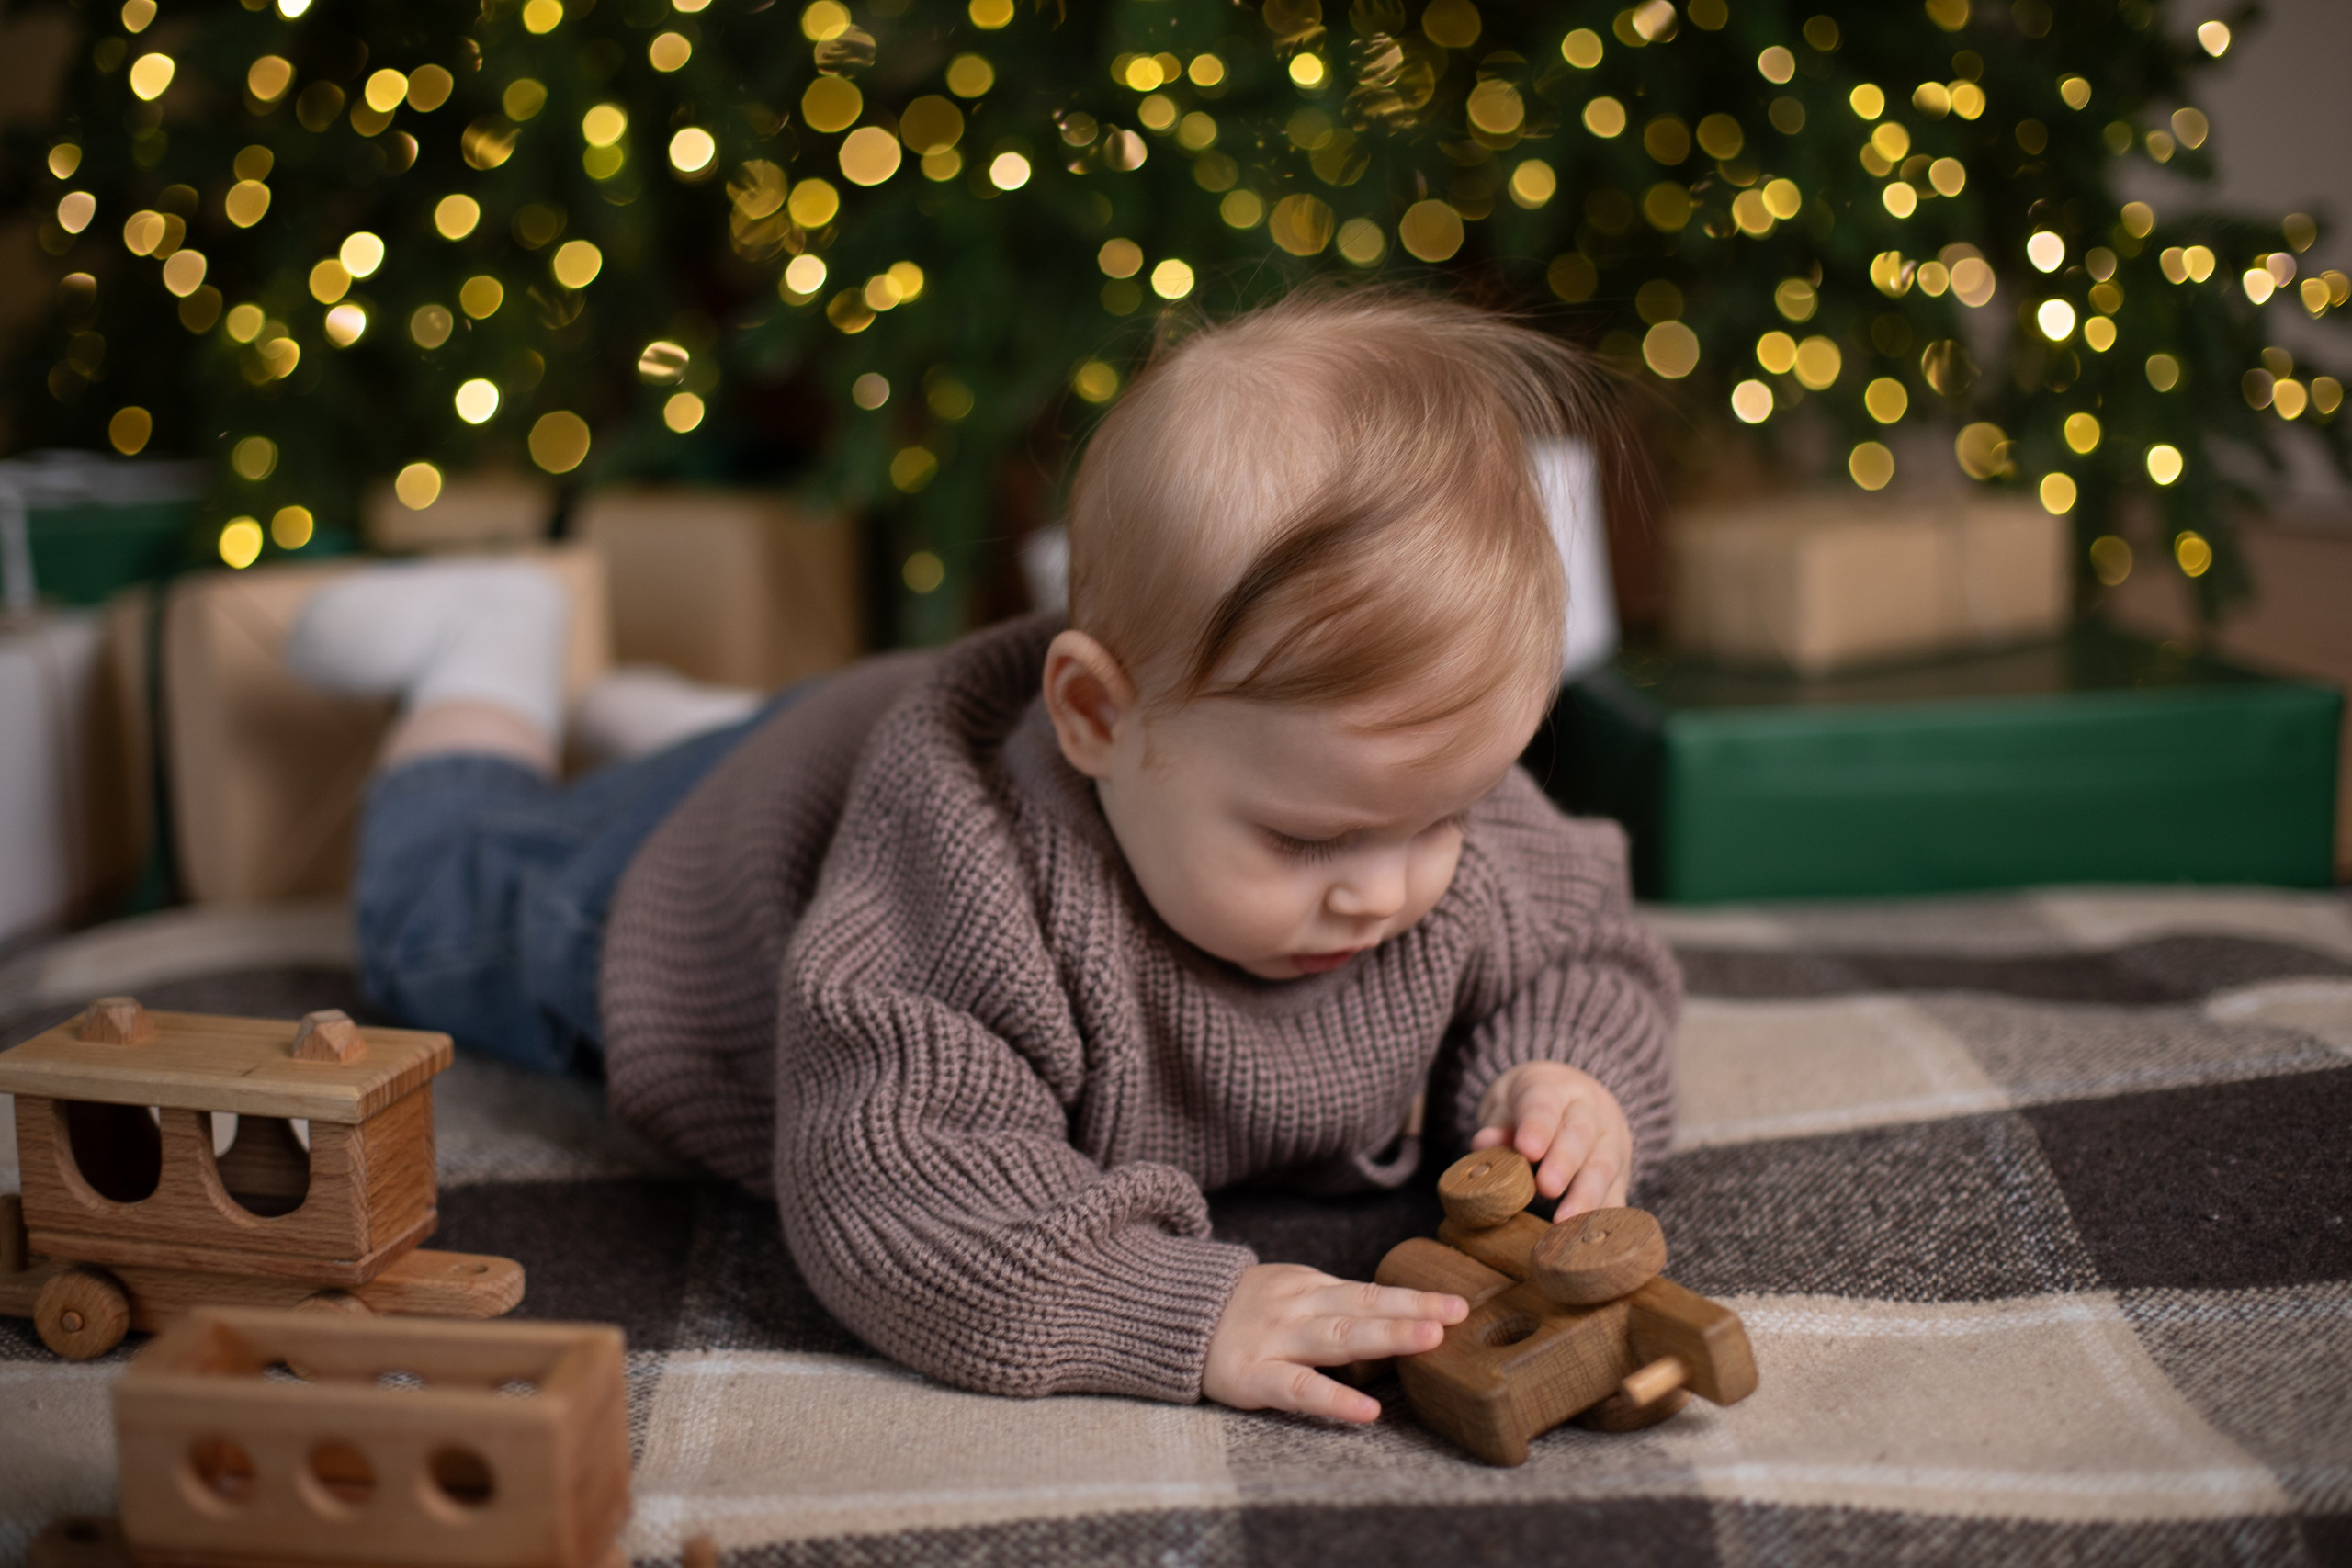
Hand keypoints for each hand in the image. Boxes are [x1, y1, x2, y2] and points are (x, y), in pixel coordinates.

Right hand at [1203, 1263, 1465, 1422]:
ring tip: (1428, 1341)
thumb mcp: (1288, 1294)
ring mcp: (1276, 1339)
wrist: (1171, 1318)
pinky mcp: (1253, 1375)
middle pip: (1361, 1307)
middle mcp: (1297, 1306)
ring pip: (1337, 1337)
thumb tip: (1396, 1318)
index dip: (1412, 1298)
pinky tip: (1366, 1410)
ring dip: (1385, 1337)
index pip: (1369, 1292)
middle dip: (1410, 1310)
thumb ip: (1334, 1306)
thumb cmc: (1240, 1312)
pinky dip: (1335, 1397)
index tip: (1457, 1304)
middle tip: (1456, 1313)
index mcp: (1309, 1286)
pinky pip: (1300, 1387)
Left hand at [1470, 1061, 1631, 1219]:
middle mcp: (1591, 1111)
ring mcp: (1611, 1141)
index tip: (1527, 1150)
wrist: (1572, 1097)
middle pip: (1581, 1134)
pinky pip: (1618, 1194)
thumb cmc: (1529, 1105)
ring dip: (1587, 1194)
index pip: (1546, 1104)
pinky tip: (1594, 1237)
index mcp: (1555, 1088)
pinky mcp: (1621, 1173)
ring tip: (1567, 1220)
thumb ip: (1497, 1125)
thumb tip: (1483, 1144)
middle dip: (1565, 1161)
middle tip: (1547, 1187)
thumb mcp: (1507, 1104)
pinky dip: (1608, 1216)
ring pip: (1605, 1165)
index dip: (1537, 1127)